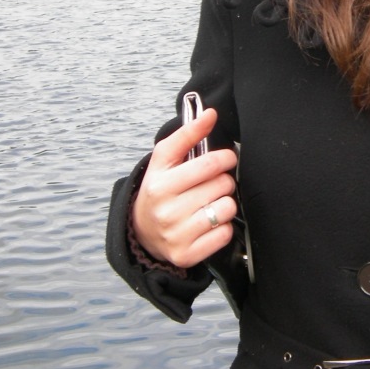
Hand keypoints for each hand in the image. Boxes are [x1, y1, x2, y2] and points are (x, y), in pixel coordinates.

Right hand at [131, 107, 238, 267]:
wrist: (142, 231)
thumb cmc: (160, 189)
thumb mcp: (165, 159)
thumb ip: (188, 134)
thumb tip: (210, 113)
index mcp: (160, 183)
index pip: (209, 164)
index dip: (226, 158)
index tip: (226, 159)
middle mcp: (166, 210)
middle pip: (222, 185)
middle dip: (224, 180)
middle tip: (213, 184)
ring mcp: (175, 235)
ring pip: (227, 209)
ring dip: (226, 204)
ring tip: (211, 203)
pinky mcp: (186, 255)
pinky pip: (225, 234)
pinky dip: (223, 227)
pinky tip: (209, 223)